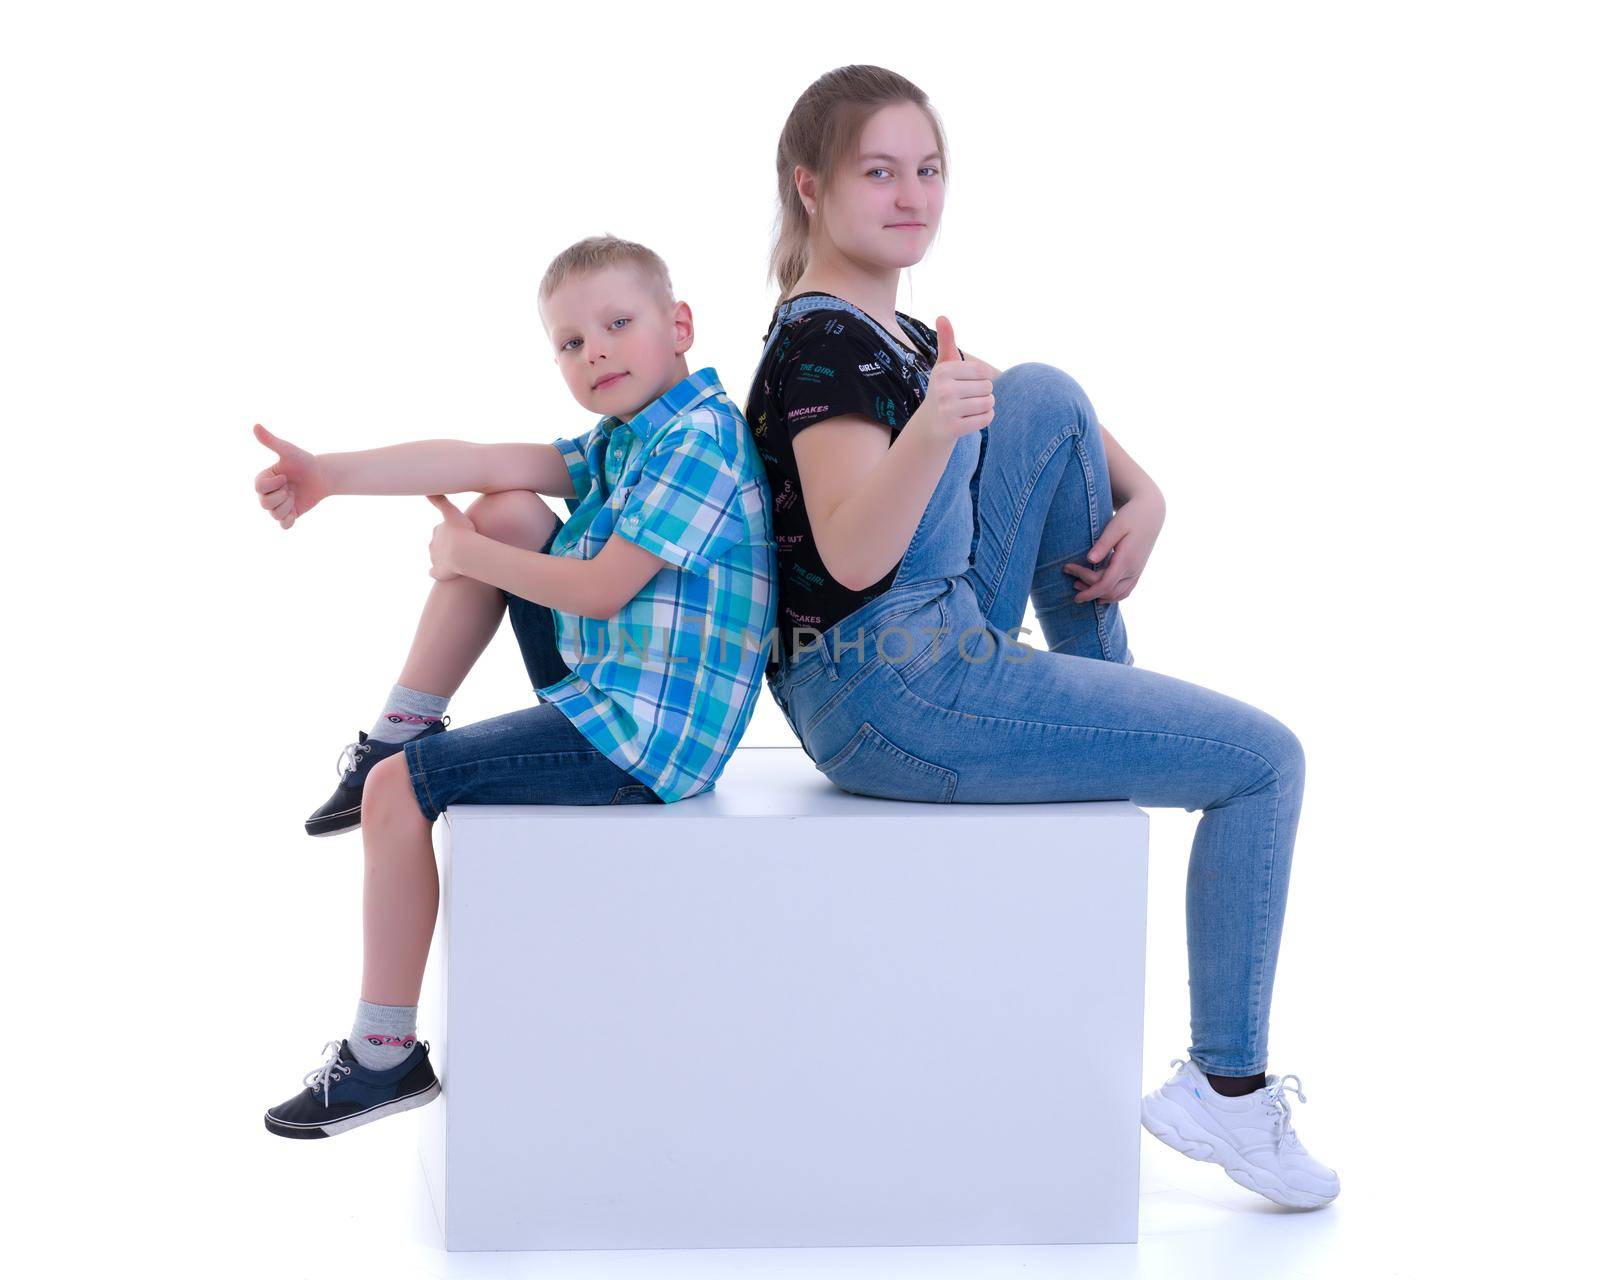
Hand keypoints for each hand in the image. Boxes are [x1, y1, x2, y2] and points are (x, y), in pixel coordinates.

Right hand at [253, 424, 330, 528]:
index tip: (286, 477)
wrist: (322, 476)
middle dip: (282, 496)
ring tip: (295, 496)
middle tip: (292, 488)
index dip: (274, 484)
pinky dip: (289, 521)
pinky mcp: (289, 515)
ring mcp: (278, 505)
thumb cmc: (304, 462)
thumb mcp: (289, 451)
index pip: (259, 488)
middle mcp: (267, 494)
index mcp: (263, 479)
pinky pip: (283, 525)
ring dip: (288, 506)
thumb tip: (255, 425)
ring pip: (274, 514)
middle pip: (264, 504)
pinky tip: (296, 511)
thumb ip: (272, 441)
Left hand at [426, 494, 477, 580]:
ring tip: (456, 559)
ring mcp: (436, 559)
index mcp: (437, 531)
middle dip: (445, 544)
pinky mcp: (439, 572)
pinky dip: (437, 572)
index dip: (449, 530)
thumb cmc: (462, 531)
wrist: (464, 553)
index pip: (440, 529)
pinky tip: (441, 572)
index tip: (458, 532)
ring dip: (443, 558)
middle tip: (459, 545)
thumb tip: (427, 490)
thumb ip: (440, 501)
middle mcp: (433, 545)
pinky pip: (436, 572)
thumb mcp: (451, 512)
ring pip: (437, 557)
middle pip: (438, 543)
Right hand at [911, 316, 993, 443]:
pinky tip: (971, 419)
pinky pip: (986, 419)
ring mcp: (947, 410)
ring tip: (968, 409)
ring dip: (985, 407)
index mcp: (943, 371)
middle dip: (984, 394)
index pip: (983, 371)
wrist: (929, 426)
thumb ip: (946, 341)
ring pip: (989, 404)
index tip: (967, 384)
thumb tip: (942, 316)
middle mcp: (943, 389)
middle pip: (988, 388)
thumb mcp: (944, 365)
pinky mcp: (952, 429)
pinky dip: (984, 419)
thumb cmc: (943, 390)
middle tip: (966, 399)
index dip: (982, 378)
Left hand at [1062, 489, 1165, 603]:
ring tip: (1080, 586)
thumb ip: (1103, 544)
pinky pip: (1125, 591)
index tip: (1071, 580)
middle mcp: (1134, 570)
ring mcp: (1137, 572)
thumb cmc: (1131, 516)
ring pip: (1118, 595)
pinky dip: (1111, 595)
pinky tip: (1099, 594)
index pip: (1105, 583)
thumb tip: (1089, 560)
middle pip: (1108, 590)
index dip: (1087, 588)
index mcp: (1127, 560)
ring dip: (1099, 595)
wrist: (1151, 513)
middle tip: (1071, 580)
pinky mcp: (1137, 571)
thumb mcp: (1116, 526)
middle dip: (1088, 590)